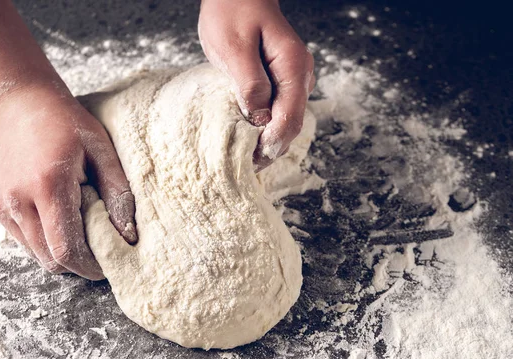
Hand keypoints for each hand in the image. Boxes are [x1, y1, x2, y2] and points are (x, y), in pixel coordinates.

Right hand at [0, 86, 135, 279]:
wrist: (21, 106)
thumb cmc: (67, 124)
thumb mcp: (101, 150)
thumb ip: (117, 193)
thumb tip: (129, 234)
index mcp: (49, 186)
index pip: (66, 249)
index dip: (89, 266)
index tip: (109, 265)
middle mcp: (20, 201)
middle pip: (50, 260)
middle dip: (78, 264)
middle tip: (101, 251)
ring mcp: (5, 207)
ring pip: (37, 255)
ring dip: (62, 254)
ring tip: (83, 232)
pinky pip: (26, 242)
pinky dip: (47, 243)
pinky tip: (63, 221)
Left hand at [198, 0, 314, 169]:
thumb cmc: (232, 12)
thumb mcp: (234, 48)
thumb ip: (250, 83)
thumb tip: (258, 120)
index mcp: (293, 67)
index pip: (290, 117)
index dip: (271, 143)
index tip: (251, 161)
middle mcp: (300, 76)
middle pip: (292, 124)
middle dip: (270, 149)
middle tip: (246, 169)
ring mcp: (293, 79)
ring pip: (286, 121)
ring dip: (268, 142)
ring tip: (246, 161)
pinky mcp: (282, 82)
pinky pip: (278, 112)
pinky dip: (265, 129)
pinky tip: (249, 140)